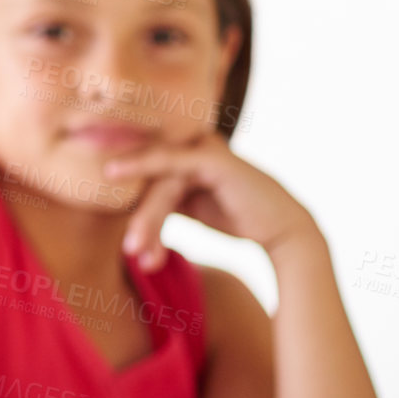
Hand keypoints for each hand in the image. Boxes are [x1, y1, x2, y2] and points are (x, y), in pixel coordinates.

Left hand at [103, 135, 319, 270]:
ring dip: (148, 219)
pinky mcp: (211, 156)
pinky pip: (169, 164)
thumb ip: (161, 197)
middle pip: (150, 183)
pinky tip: (116, 178)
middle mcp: (191, 146)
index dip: (129, 205)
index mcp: (186, 154)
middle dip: (140, 219)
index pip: (147, 178)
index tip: (119, 234)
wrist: (282, 230)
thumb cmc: (236, 217)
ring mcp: (202, 147)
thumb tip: (122, 204)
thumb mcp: (189, 205)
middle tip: (130, 251)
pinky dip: (142, 171)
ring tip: (136, 250)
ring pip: (160, 184)